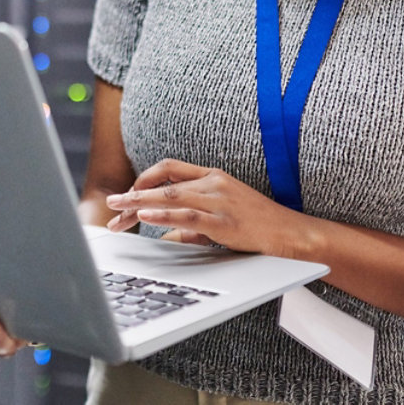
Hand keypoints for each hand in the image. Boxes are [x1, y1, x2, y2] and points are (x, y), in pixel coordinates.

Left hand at [104, 158, 311, 257]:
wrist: (292, 235)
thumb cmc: (259, 227)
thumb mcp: (221, 219)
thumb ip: (192, 226)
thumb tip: (167, 236)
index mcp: (212, 176)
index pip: (169, 167)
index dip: (145, 178)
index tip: (128, 194)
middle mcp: (213, 182)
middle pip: (162, 183)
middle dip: (133, 195)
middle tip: (111, 205)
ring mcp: (219, 200)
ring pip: (170, 196)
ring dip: (139, 203)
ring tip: (118, 210)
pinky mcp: (224, 220)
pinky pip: (187, 216)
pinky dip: (163, 215)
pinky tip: (145, 217)